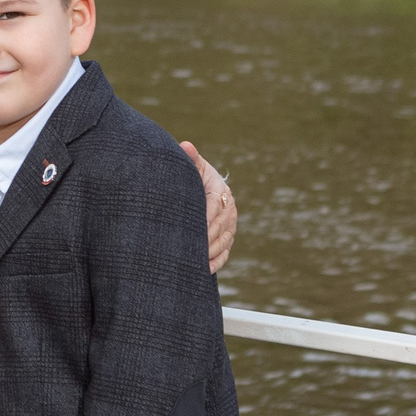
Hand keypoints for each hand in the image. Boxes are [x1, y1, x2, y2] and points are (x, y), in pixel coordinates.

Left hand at [182, 141, 235, 274]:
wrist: (196, 185)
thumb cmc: (189, 174)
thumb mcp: (190, 165)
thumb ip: (189, 157)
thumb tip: (186, 145)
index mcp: (219, 188)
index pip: (214, 204)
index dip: (205, 217)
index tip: (194, 228)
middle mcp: (228, 206)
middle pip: (220, 225)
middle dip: (206, 238)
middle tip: (191, 249)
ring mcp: (230, 223)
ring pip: (224, 240)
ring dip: (211, 251)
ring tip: (196, 261)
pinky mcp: (227, 235)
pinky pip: (225, 250)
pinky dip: (217, 261)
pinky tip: (205, 269)